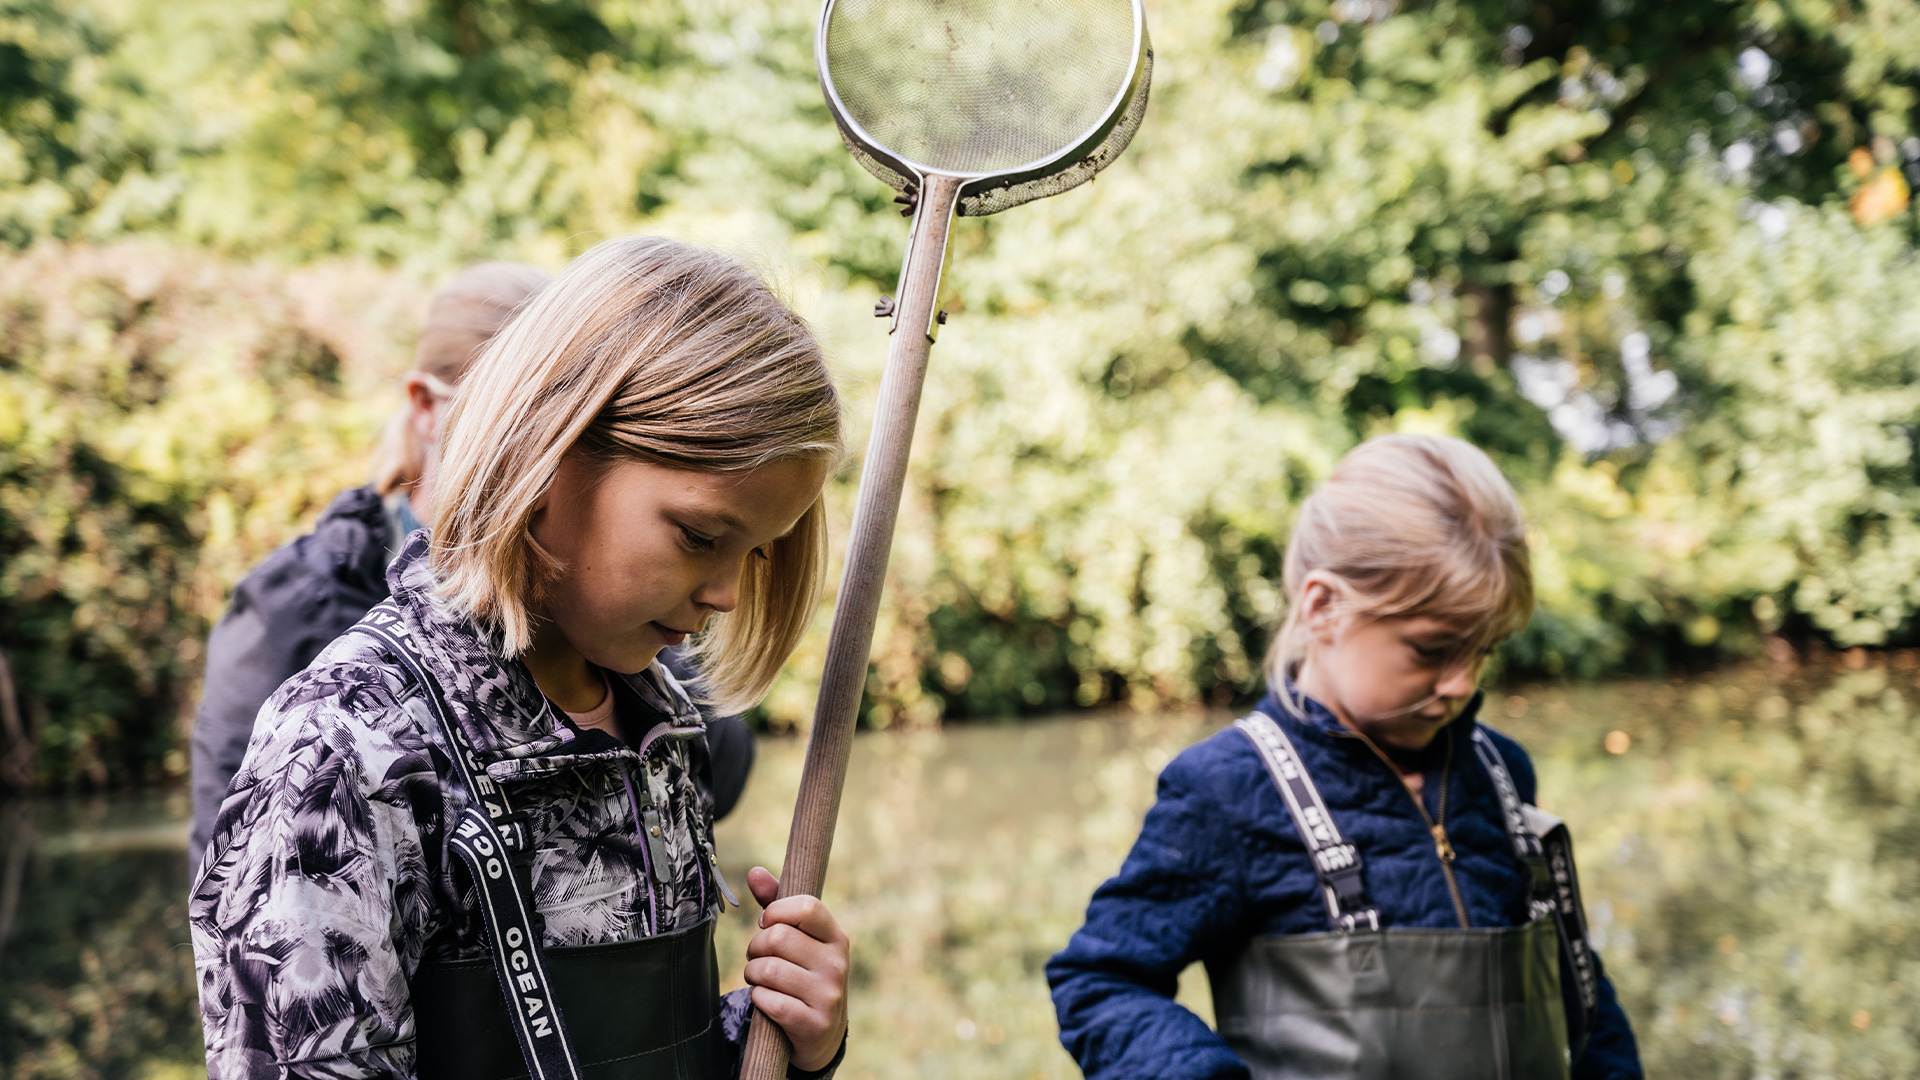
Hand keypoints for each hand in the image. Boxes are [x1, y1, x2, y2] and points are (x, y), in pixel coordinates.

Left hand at [744, 867, 849, 1072]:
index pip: (806, 906)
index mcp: (837, 937)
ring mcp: (828, 996)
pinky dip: (758, 998)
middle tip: (757, 957)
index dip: (776, 911)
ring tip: (759, 979)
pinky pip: (769, 1001)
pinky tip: (765, 1000)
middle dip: (754, 948)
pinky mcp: (813, 1024)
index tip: (765, 923)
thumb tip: (754, 871)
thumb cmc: (804, 975)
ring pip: (768, 969)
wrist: (822, 1035)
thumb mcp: (800, 941)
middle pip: (778, 938)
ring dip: (752, 974)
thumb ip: (776, 905)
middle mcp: (837, 964)